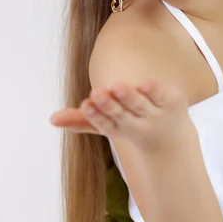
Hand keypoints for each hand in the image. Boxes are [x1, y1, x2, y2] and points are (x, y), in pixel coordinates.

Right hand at [50, 79, 192, 151]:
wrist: (170, 138)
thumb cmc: (129, 125)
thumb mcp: (106, 125)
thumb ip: (80, 120)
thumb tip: (52, 119)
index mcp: (118, 128)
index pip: (104, 123)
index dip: (96, 115)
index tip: (86, 106)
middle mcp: (136, 123)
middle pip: (121, 114)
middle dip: (108, 105)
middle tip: (96, 93)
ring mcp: (155, 113)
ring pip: (140, 105)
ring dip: (128, 96)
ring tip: (116, 86)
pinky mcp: (171, 101)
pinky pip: (161, 95)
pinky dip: (153, 90)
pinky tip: (144, 83)